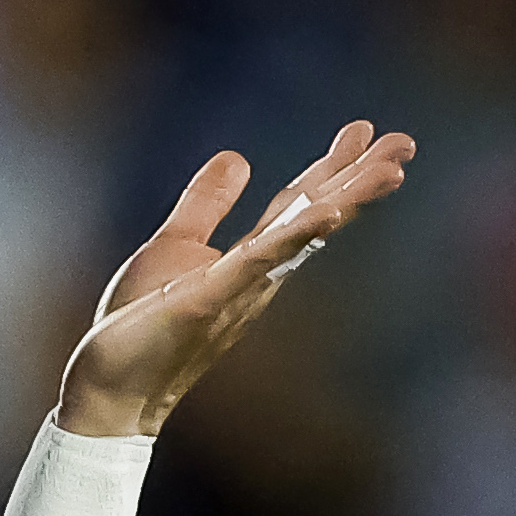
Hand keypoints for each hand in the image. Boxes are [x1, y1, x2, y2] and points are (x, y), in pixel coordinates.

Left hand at [58, 122, 414, 437]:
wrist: (110, 385)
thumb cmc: (139, 323)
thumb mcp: (174, 246)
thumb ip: (206, 205)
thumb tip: (237, 156)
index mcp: (250, 258)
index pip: (299, 205)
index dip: (331, 167)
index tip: (364, 130)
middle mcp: (257, 274)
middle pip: (316, 215)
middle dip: (360, 179)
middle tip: (405, 141)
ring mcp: (237, 288)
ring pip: (302, 237)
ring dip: (347, 202)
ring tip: (391, 171)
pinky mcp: (207, 301)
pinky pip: (256, 265)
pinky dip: (293, 238)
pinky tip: (326, 214)